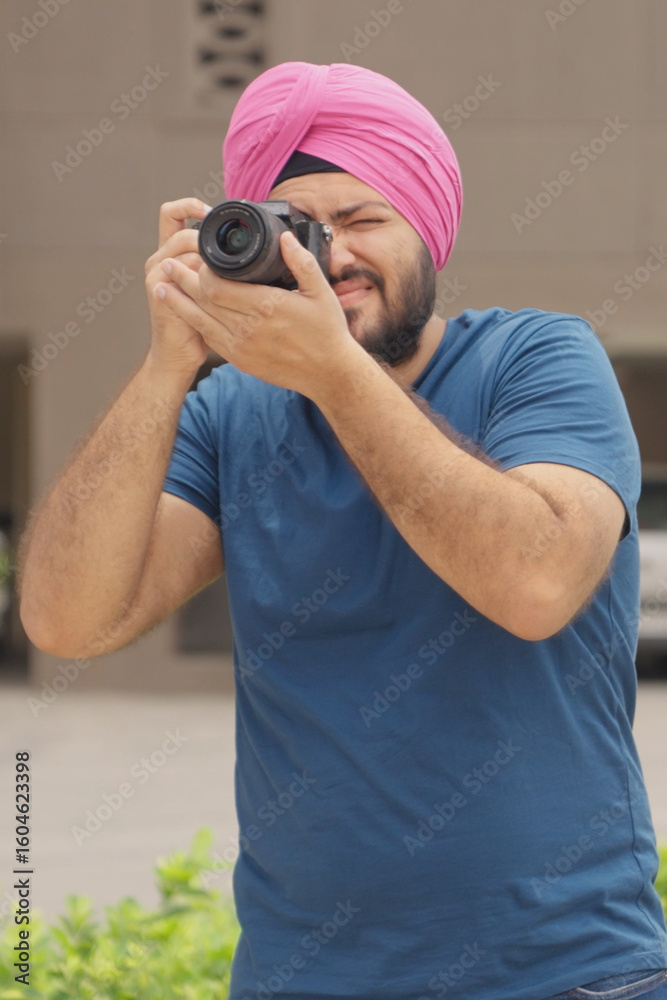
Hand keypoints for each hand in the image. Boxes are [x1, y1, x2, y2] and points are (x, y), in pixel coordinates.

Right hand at [144, 198, 213, 378]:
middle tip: (228, 251)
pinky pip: (181, 270)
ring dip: (207, 254)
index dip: (191, 205)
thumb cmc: (200, 324)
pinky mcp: (159, 289)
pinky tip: (216, 284)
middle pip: (178, 226)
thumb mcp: (212, 288)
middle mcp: (160, 259)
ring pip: (183, 245)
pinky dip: (202, 273)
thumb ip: (219, 267)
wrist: (179, 355)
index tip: (213, 213)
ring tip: (224, 273)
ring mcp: (156, 273)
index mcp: (171, 254)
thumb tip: (254, 252)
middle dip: (205, 235)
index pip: (173, 214)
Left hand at [154, 230, 360, 398]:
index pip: (218, 285)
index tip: (195, 257)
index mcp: (266, 305)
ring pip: (200, 321)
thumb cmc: (327, 331)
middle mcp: (249, 327)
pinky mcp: (240, 361)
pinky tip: (185, 313)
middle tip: (169, 263)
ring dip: (179, 303)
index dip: (200, 270)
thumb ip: (301, 262)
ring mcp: (242, 347)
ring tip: (162, 286)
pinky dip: (194, 324)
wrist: (328, 374)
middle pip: (203, 300)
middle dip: (182, 280)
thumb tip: (284, 237)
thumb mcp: (321, 292)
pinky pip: (210, 339)